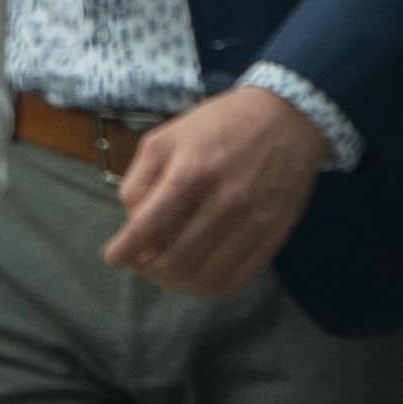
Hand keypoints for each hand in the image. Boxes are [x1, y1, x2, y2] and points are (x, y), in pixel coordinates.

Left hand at [107, 82, 327, 301]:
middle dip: (150, 269)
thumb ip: (139, 181)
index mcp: (191, 173)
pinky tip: (198, 273)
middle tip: (144, 262)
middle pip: (175, 262)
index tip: (115, 257)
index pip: (147, 229)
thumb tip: (132, 224)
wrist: (287, 117)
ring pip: (205, 279)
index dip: (124, 251)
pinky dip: (210, 285)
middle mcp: (225, 202)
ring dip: (178, 283)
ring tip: (168, 270)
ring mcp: (254, 222)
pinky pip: (237, 279)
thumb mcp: (165, 138)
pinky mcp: (275, 235)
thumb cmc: (219, 125)